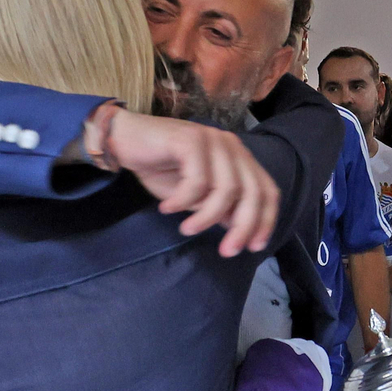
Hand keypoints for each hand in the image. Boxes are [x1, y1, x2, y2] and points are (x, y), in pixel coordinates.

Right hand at [103, 110, 280, 256]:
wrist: (124, 141)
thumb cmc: (160, 168)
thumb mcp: (196, 196)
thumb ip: (219, 207)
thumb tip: (238, 228)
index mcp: (238, 157)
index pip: (267, 190)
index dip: (266, 220)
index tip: (254, 247)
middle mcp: (230, 146)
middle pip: (252, 192)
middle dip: (242, 227)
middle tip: (226, 251)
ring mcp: (212, 140)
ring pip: (226, 189)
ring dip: (207, 217)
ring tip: (187, 229)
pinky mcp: (190, 139)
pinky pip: (198, 181)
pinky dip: (184, 200)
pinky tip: (168, 208)